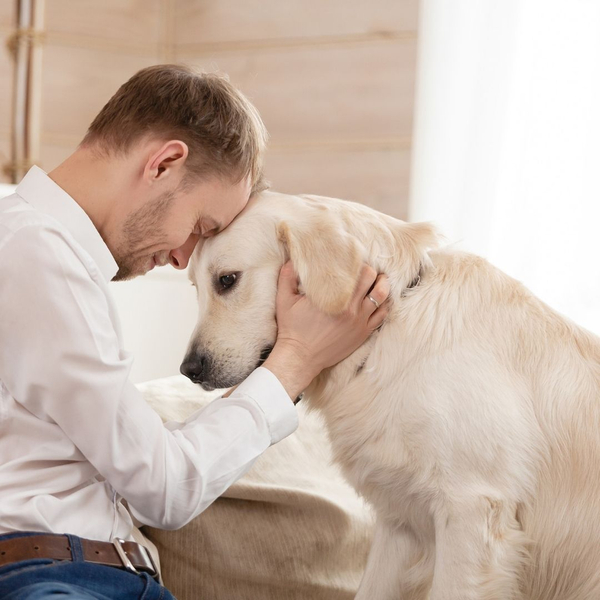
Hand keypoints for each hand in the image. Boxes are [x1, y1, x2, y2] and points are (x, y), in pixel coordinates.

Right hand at [262, 262, 389, 399]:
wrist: (300, 358)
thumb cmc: (292, 328)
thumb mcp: (285, 300)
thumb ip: (287, 276)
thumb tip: (293, 259)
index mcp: (335, 296)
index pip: (358, 270)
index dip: (358, 262)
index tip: (353, 260)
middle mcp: (351, 308)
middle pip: (373, 279)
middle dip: (371, 271)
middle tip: (365, 269)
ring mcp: (360, 322)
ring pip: (382, 296)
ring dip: (382, 285)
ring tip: (379, 280)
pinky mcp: (363, 333)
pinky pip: (382, 315)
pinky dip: (384, 304)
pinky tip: (380, 300)